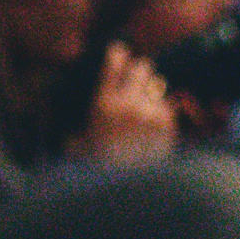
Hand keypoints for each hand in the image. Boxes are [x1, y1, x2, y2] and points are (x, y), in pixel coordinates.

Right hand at [72, 43, 178, 164]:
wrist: (126, 188)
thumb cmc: (97, 165)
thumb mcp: (77, 143)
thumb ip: (75, 128)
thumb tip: (70, 127)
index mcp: (104, 104)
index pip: (113, 65)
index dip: (117, 53)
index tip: (120, 49)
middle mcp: (129, 105)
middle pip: (141, 69)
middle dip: (139, 68)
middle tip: (140, 69)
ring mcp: (151, 115)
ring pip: (157, 84)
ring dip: (152, 87)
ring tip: (148, 92)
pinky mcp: (168, 126)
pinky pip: (169, 104)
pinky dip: (163, 105)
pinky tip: (157, 112)